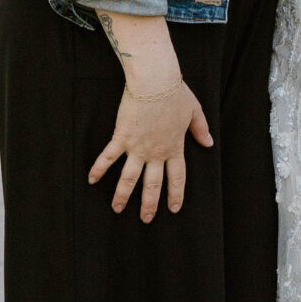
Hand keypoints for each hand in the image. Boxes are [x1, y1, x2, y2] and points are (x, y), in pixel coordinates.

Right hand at [88, 76, 213, 221]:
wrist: (155, 82)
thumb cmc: (175, 93)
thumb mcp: (194, 111)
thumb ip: (200, 129)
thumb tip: (209, 143)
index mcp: (174, 147)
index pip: (176, 177)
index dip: (175, 194)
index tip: (173, 209)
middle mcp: (156, 152)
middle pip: (152, 184)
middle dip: (149, 204)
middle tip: (146, 219)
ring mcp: (137, 147)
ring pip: (129, 178)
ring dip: (123, 195)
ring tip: (117, 209)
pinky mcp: (121, 137)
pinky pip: (108, 157)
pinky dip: (99, 169)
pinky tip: (91, 180)